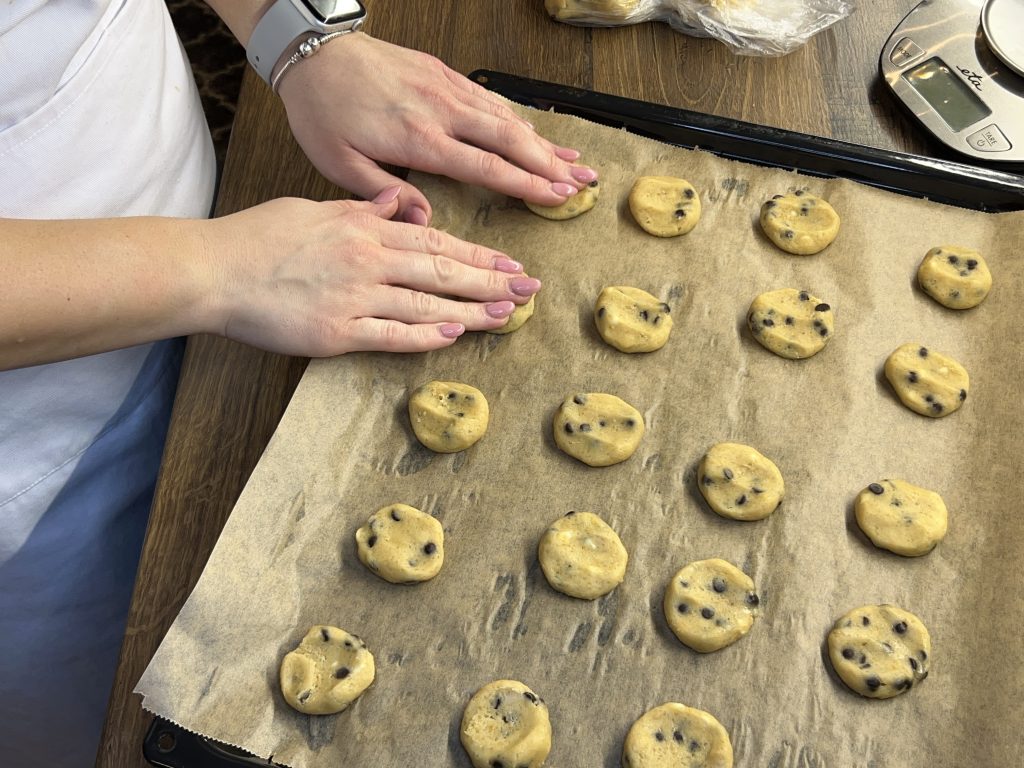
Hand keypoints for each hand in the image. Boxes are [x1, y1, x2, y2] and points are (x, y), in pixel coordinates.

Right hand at [206, 187, 540, 354]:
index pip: (435, 241)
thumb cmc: (259, 238)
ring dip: (470, 312)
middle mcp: (367, 260)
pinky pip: (390, 336)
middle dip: (491, 281)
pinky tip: (454, 336)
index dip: (477, 255)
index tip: (510, 263)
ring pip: (425, 306)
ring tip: (507, 316)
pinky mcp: (336, 333)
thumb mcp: (316, 208)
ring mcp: (354, 298)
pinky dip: (424, 337)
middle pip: (441, 272)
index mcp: (364, 229)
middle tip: (529, 291)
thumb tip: (401, 200)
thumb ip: (364, 208)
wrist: (215, 270)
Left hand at [276, 33, 597, 224]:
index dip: (526, 183)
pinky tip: (537, 130)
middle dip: (550, 163)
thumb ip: (385, 195)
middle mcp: (441, 110)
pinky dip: (519, 116)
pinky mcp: (443, 73)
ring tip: (573, 160)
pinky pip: (490, 97)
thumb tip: (426, 222)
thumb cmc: (322, 113)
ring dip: (543, 140)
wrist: (312, 55)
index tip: (556, 197)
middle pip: (509, 138)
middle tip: (582, 182)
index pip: (486, 166)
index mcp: (418, 139)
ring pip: (506, 115)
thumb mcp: (340, 165)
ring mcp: (446, 87)